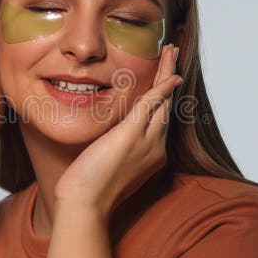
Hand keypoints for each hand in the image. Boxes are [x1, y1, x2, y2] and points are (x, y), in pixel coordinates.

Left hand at [54, 44, 181, 218]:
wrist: (85, 205)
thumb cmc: (88, 190)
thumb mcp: (106, 165)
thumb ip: (114, 149)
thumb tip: (108, 139)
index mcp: (149, 155)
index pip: (160, 118)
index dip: (164, 96)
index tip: (166, 80)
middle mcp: (154, 148)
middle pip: (167, 106)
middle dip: (170, 78)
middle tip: (173, 55)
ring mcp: (146, 143)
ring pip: (163, 101)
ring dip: (167, 73)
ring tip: (170, 51)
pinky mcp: (131, 136)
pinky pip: (151, 106)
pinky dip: (161, 88)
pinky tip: (169, 74)